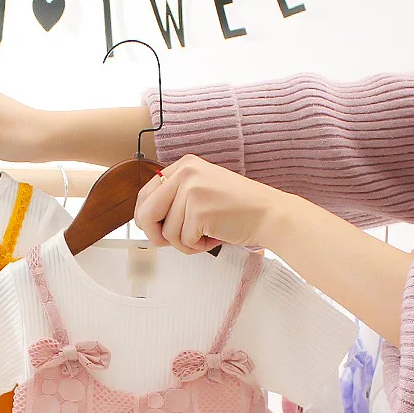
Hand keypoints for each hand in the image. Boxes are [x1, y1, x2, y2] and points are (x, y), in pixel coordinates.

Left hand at [134, 155, 297, 252]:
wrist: (270, 214)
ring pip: (166, 232)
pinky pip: (183, 240)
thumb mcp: (201, 190)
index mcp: (184, 165)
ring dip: (184, 243)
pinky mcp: (199, 210)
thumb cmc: (237, 208)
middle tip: (173, 241)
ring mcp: (192, 190)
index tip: (156, 229)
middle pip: (146, 213)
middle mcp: (185, 173)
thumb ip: (174, 198)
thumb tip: (144, 220)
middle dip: (156, 235)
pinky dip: (197, 246)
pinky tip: (214, 236)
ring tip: (206, 234)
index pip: (145, 194)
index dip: (146, 218)